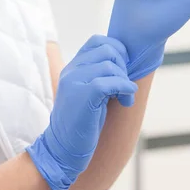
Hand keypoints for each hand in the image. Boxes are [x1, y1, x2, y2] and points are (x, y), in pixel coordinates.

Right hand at [27, 35, 137, 189]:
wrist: (62, 148)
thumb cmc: (80, 123)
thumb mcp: (89, 93)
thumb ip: (100, 75)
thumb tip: (127, 63)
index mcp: (72, 67)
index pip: (98, 41)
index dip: (117, 51)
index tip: (122, 73)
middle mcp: (71, 70)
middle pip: (108, 50)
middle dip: (124, 66)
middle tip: (124, 87)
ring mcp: (75, 81)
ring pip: (111, 65)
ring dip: (125, 81)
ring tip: (124, 99)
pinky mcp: (83, 94)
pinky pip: (111, 82)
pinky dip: (125, 89)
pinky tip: (126, 101)